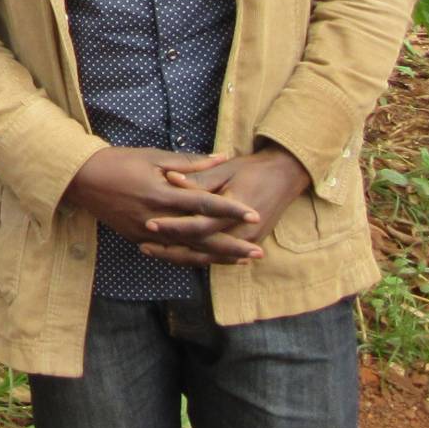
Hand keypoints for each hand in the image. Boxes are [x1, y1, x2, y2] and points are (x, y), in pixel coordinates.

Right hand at [64, 146, 261, 263]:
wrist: (82, 178)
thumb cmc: (119, 161)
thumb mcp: (154, 156)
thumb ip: (190, 162)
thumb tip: (222, 158)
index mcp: (162, 193)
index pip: (204, 204)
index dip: (230, 209)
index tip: (254, 214)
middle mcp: (156, 217)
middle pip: (201, 236)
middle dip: (232, 245)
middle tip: (258, 252)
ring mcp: (146, 232)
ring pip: (188, 250)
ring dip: (217, 257)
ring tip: (241, 261)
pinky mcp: (137, 239)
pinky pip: (170, 252)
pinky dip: (192, 257)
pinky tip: (209, 260)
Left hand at [140, 147, 312, 267]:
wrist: (284, 176)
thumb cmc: (252, 169)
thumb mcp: (225, 170)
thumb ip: (199, 179)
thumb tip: (171, 179)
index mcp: (235, 210)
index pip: (198, 225)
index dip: (173, 226)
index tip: (149, 223)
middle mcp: (242, 232)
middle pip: (200, 249)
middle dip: (171, 249)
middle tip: (143, 245)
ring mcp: (246, 241)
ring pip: (207, 258)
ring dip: (179, 257)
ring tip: (152, 251)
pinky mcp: (247, 244)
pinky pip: (217, 258)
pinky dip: (195, 258)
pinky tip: (174, 255)